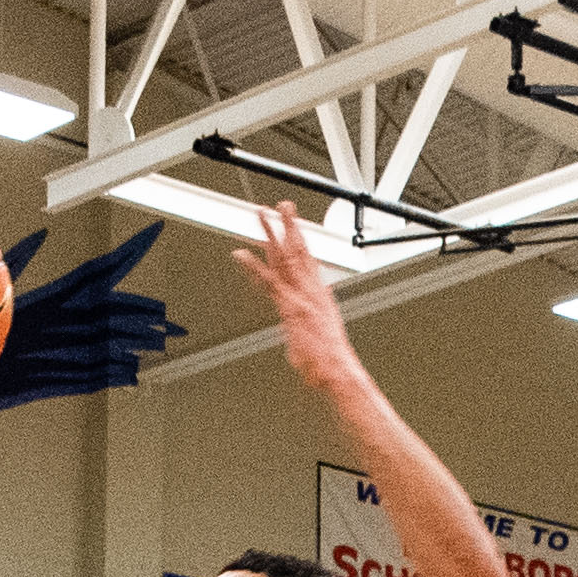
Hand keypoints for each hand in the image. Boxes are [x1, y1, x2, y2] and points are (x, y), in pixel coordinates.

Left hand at [228, 202, 365, 391]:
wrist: (337, 369)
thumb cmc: (330, 362)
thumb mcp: (320, 341)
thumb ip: (306, 333)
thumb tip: (301, 340)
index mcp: (320, 296)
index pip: (309, 262)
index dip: (300, 242)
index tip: (293, 228)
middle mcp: (312, 291)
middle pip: (298, 251)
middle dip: (289, 227)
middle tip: (281, 207)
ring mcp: (300, 296)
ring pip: (285, 257)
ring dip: (272, 234)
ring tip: (263, 214)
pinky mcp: (289, 306)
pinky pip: (268, 281)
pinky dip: (253, 266)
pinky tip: (241, 254)